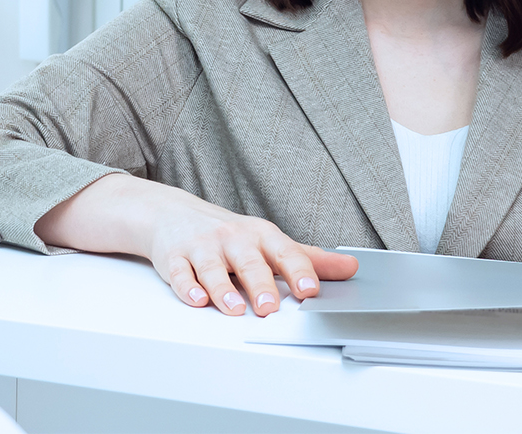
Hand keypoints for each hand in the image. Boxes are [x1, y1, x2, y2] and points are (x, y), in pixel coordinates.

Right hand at [34, 173, 357, 317]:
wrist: (170, 214)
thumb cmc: (226, 235)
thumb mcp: (267, 241)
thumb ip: (307, 258)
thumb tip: (351, 268)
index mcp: (260, 236)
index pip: (284, 252)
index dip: (299, 271)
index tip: (311, 290)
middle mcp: (232, 239)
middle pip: (249, 261)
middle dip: (260, 284)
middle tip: (270, 307)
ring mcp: (201, 247)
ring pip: (212, 269)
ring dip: (222, 289)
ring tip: (232, 309)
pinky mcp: (172, 256)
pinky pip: (178, 272)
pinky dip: (185, 285)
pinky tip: (193, 297)